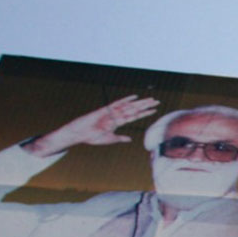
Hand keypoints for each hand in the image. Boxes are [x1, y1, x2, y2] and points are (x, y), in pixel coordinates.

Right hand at [25, 95, 160, 157]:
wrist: (80, 134)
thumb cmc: (93, 137)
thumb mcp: (110, 139)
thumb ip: (120, 138)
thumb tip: (130, 139)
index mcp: (118, 122)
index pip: (134, 116)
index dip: (144, 113)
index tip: (154, 110)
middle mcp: (117, 115)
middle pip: (134, 109)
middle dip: (145, 105)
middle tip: (157, 101)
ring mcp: (111, 112)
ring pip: (129, 106)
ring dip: (140, 103)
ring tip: (151, 100)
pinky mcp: (105, 110)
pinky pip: (116, 104)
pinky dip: (125, 100)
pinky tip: (134, 97)